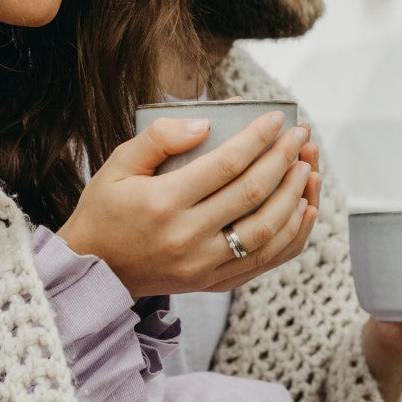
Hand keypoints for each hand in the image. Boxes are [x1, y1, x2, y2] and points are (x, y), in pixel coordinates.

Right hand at [57, 111, 319, 298]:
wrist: (93, 271)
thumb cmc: (105, 211)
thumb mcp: (117, 164)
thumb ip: (158, 138)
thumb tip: (205, 124)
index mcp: (163, 202)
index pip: (226, 164)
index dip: (258, 137)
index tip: (277, 118)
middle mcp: (187, 236)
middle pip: (252, 193)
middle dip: (285, 159)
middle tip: (301, 135)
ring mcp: (203, 265)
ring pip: (267, 230)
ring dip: (295, 196)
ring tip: (308, 168)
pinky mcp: (213, 283)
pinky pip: (264, 261)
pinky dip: (292, 236)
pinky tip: (304, 210)